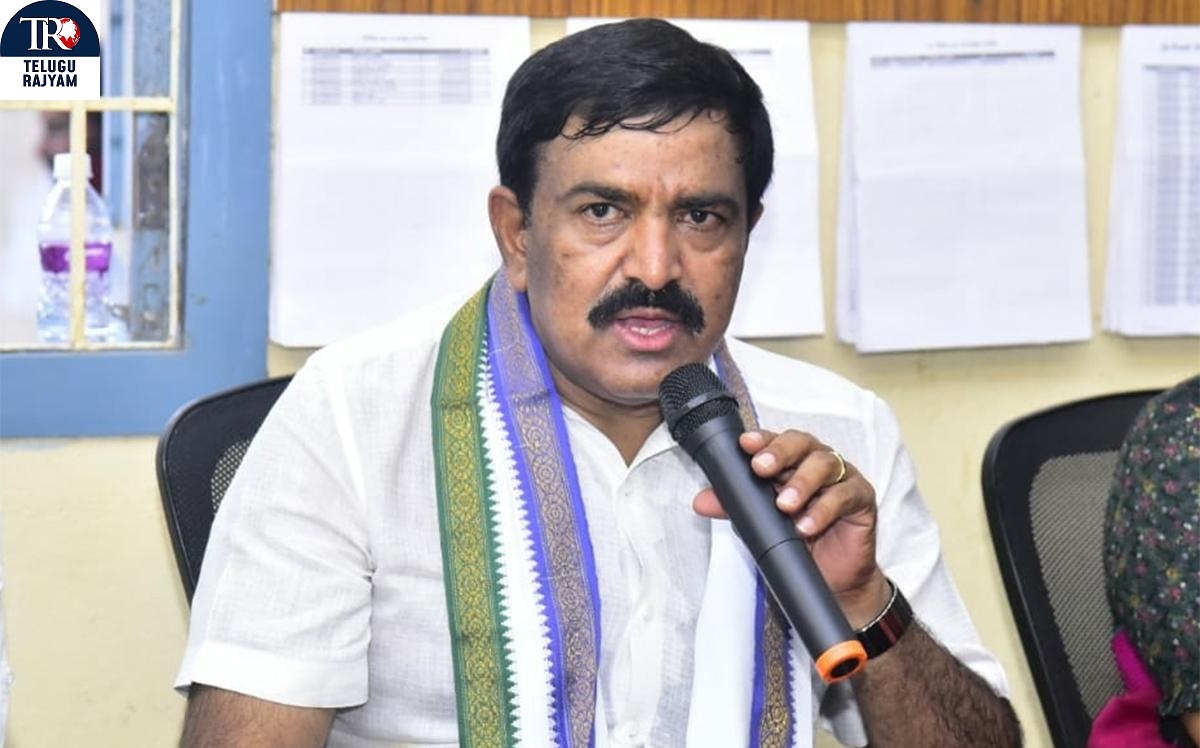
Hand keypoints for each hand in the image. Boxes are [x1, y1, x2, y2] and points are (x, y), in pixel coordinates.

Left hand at [693, 429, 889, 627]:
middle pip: (802, 443)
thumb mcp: (763, 525)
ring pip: (825, 465)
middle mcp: (817, 463)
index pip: (776, 441)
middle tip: (761, 468)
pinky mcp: (862, 498)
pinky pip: (845, 495)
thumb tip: (701, 501)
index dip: (762, 440)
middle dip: (780, 453)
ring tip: (784, 505)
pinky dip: (824, 510)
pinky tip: (807, 525)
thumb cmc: (800, 543)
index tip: (744, 444)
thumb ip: (736, 508)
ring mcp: (842, 477)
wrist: (835, 581)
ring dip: (801, 483)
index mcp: (792, 462)